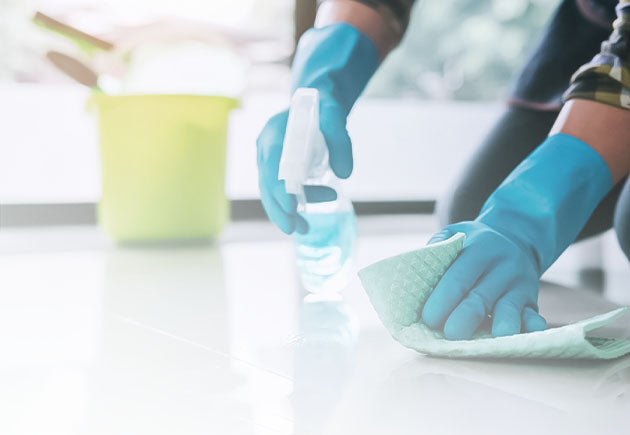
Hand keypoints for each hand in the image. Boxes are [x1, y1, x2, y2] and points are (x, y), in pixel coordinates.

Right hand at [256, 23, 378, 233]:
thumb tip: (345, 174)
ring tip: (304, 230)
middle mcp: (266, 148)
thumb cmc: (324, 107)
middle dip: (279, 209)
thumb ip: (341, 141)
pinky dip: (289, 207)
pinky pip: (278, 191)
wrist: (316, 101)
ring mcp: (269, 160)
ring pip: (270, 192)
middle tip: (295, 230)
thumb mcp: (335, 116)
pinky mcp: (276, 169)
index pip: (272, 166)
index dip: (279, 189)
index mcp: (275, 134)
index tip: (291, 207)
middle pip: (267, 184)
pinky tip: (303, 221)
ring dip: (284, 213)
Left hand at [421, 222, 545, 339]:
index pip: (459, 277)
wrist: (515, 239)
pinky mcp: (531, 300)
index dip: (443, 299)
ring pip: (509, 308)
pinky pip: (533, 315)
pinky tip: (525, 337)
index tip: (429, 319)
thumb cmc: (473, 244)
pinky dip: (530, 327)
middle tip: (450, 335)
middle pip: (481, 297)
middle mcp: (502, 266)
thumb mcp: (456, 233)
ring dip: (499, 326)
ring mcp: (520, 284)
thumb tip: (415, 267)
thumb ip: (438, 246)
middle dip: (465, 318)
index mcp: (479, 248)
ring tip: (488, 343)